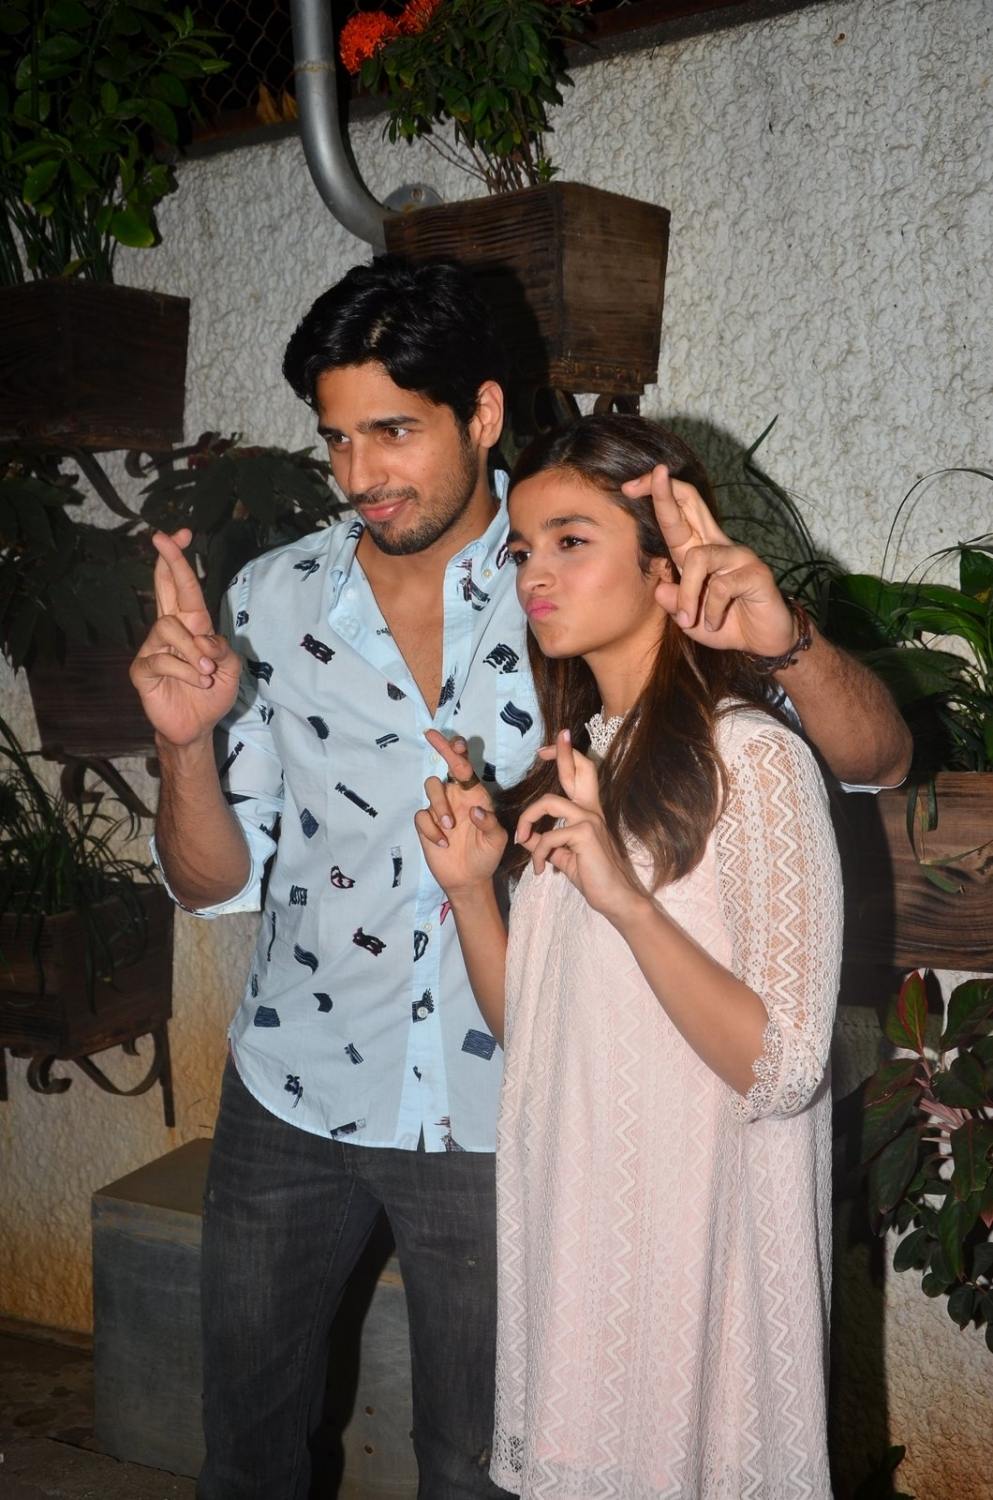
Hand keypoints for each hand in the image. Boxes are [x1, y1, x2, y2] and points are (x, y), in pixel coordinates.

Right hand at [129, 528, 240, 746]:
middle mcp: (169, 630)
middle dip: (168, 562)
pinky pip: (161, 659)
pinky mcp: (142, 670)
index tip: (182, 533)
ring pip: (169, 628)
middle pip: (164, 589)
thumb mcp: (230, 668)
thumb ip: (222, 648)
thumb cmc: (213, 692)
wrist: (197, 726)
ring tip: (207, 674)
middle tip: (164, 538)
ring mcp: (152, 648)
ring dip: (194, 651)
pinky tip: (197, 683)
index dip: (180, 561)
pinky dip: (185, 671)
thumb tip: (205, 639)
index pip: (183, 587)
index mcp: (192, 625)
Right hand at [414, 730, 506, 895]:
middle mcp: (456, 797)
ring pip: (431, 787)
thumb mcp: (496, 840)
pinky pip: (422, 816)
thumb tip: (474, 808)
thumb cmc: (486, 855)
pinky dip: (431, 830)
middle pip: (444, 766)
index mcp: (475, 795)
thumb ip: (489, 823)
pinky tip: (443, 844)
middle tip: (433, 736)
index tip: (456, 740)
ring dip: (440, 805)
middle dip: (441, 748)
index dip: (460, 751)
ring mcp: (439, 809)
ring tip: (450, 827)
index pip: (467, 768)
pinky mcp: (426, 824)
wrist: (469, 879)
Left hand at [515, 731, 646, 923]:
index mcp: (588, 812)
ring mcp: (590, 820)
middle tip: (543, 748)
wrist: (614, 898)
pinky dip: (537, 854)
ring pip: (548, 802)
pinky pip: (548, 837)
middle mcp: (592, 810)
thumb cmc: (592, 876)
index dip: (566, 757)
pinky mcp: (585, 834)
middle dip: (561, 753)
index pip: (581, 775)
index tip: (546, 750)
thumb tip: (526, 837)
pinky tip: (539, 870)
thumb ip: (547, 842)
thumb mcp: (564, 855)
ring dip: (527, 820)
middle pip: (578, 769)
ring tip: (521, 840)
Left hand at [621, 465, 798, 656]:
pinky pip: (721, 587)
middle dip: (668, 491)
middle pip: (693, 504)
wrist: (764, 641)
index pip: (677, 515)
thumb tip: (660, 588)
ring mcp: (738, 556)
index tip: (629, 488)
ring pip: (699, 558)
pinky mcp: (755, 573)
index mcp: (697, 550)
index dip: (657, 496)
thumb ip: (673, 603)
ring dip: (688, 595)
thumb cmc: (725, 624)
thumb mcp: (689, 618)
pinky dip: (710, 610)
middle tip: (654, 476)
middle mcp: (717, 545)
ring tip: (689, 621)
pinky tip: (714, 624)